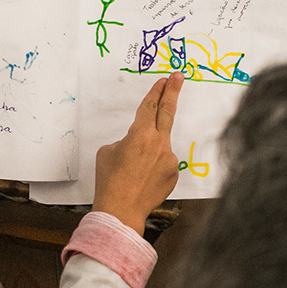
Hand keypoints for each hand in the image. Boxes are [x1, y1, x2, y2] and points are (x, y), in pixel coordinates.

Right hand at [93, 72, 183, 233]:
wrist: (122, 209)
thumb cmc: (110, 180)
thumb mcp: (108, 152)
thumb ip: (127, 140)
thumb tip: (137, 142)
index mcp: (140, 134)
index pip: (150, 106)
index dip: (156, 91)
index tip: (164, 80)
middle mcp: (159, 143)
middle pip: (167, 111)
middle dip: (172, 92)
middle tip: (178, 77)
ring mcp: (169, 159)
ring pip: (160, 146)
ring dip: (150, 151)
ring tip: (134, 170)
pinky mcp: (174, 173)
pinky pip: (164, 163)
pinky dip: (154, 167)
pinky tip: (142, 179)